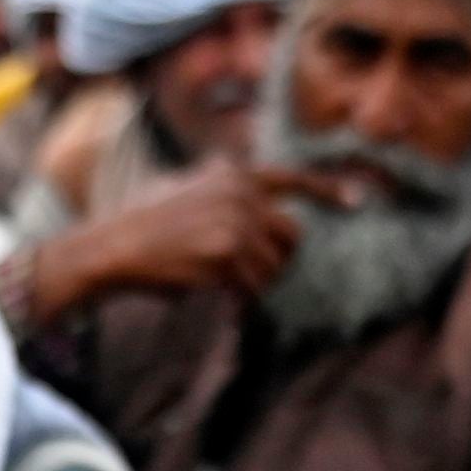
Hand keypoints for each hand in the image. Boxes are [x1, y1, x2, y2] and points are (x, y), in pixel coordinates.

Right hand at [26, 164, 314, 323]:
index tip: (357, 201)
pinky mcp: (228, 252)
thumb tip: (245, 188)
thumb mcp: (182, 184)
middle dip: (278, 260)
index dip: (328, 191)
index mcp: (232, 173)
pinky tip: (213, 292)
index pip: (292, 179)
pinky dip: (240, 298)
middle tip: (249, 274)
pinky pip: (255, 287)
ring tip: (221, 281)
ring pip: (275, 266)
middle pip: (292, 235)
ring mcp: (236, 220)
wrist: (113, 246)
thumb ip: (219, 183)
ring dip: (255, 283)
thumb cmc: (141, 223)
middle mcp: (240, 190)